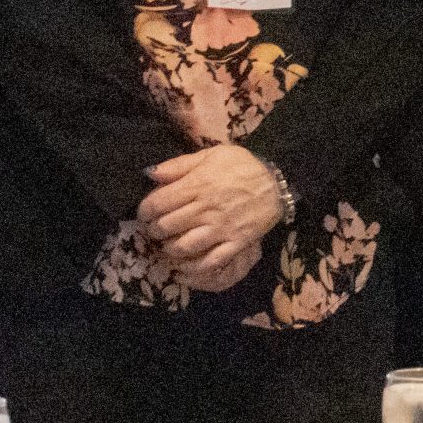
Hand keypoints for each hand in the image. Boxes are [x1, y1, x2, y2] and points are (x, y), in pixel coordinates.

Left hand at [138, 145, 281, 282]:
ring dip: (169, 249)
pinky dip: (192, 267)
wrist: (278, 181)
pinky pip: (210, 261)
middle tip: (155, 230)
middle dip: (154, 230)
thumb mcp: (212, 155)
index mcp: (199, 184)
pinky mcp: (236, 242)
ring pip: (183, 246)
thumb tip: (150, 173)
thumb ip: (180, 164)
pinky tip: (184, 264)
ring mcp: (222, 228)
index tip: (145, 213)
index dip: (144, 211)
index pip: (158, 203)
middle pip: (166, 226)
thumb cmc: (243, 166)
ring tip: (168, 245)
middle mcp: (207, 208)